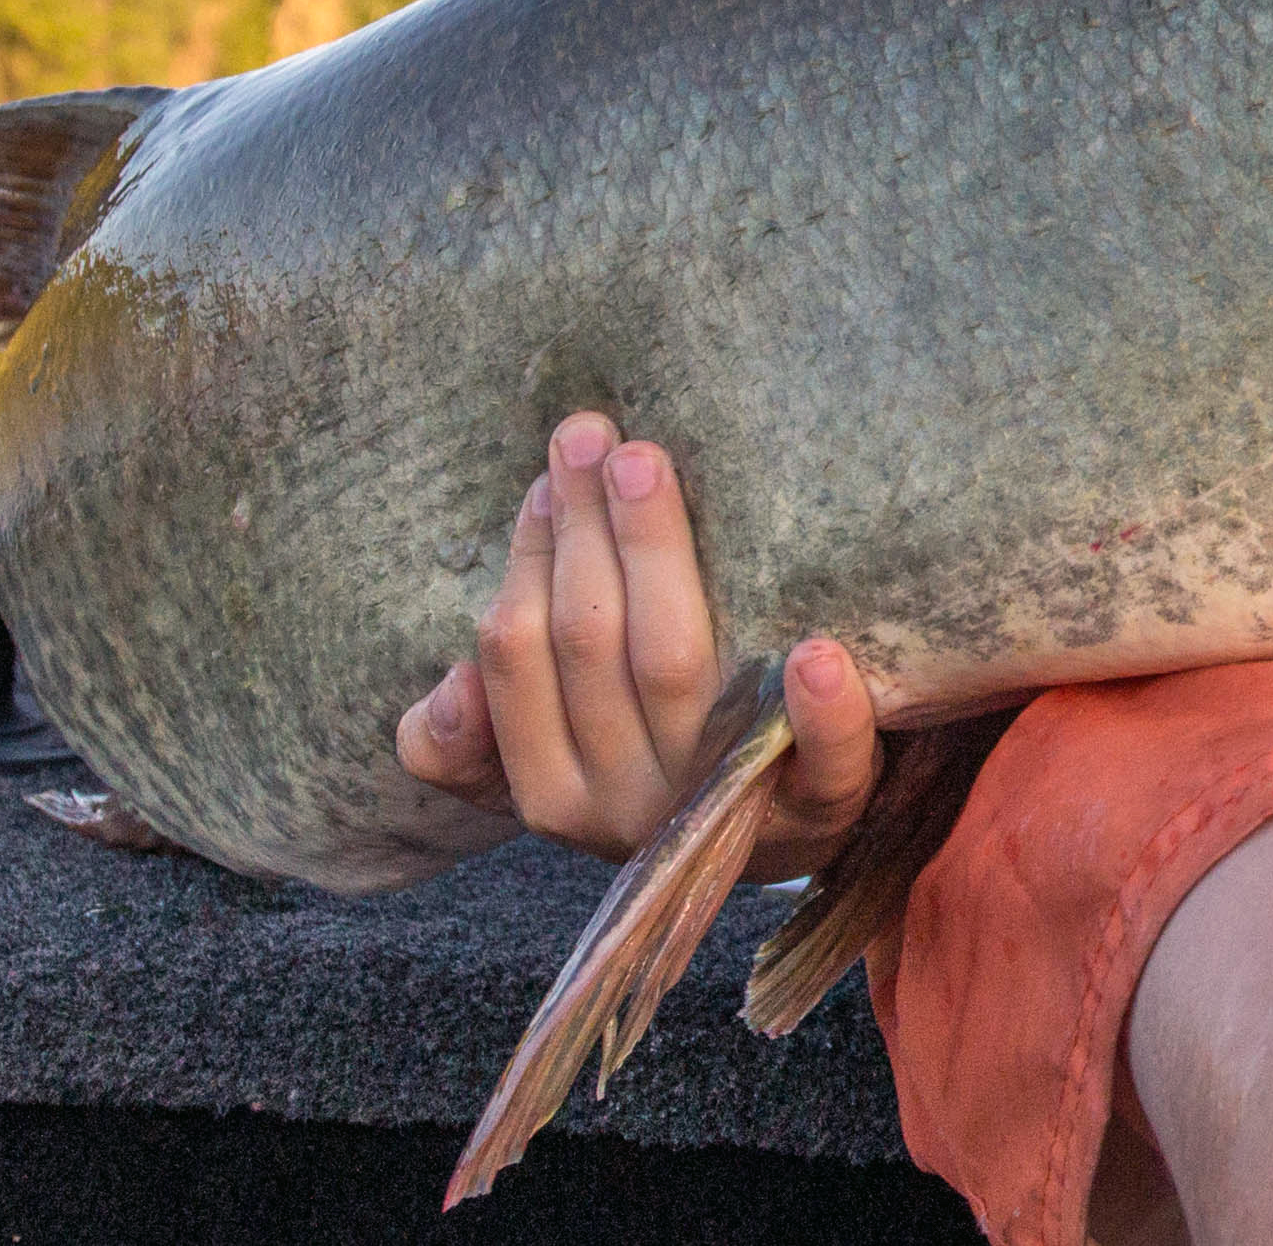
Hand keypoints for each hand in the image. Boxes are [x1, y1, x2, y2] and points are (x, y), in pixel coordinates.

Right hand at [393, 411, 882, 875]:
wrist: (779, 836)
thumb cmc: (656, 762)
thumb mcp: (555, 761)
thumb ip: (476, 734)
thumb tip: (449, 684)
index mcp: (555, 789)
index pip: (519, 658)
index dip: (528, 560)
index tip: (550, 475)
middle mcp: (630, 803)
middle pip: (592, 644)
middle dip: (584, 529)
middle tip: (594, 435)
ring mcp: (721, 804)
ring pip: (674, 669)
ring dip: (658, 557)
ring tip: (647, 466)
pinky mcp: (823, 808)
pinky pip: (823, 764)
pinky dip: (821, 709)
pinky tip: (818, 651)